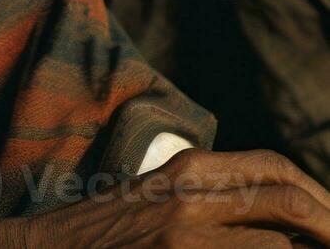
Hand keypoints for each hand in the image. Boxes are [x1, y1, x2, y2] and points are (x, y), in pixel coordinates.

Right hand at [18, 149, 329, 247]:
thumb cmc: (104, 233)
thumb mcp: (160, 200)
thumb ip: (212, 198)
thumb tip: (282, 222)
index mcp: (187, 168)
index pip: (275, 169)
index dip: (318, 196)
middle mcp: (190, 193)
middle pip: (289, 199)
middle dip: (329, 226)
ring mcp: (185, 234)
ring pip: (275, 243)